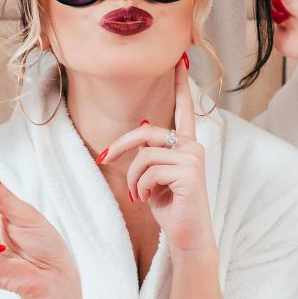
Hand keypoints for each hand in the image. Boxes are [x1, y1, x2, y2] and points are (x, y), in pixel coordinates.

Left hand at [98, 55, 214, 253]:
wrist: (187, 238)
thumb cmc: (170, 208)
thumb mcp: (154, 177)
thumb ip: (150, 154)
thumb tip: (139, 134)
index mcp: (186, 145)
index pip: (184, 110)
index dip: (181, 85)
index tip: (180, 60)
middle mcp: (194, 147)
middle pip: (146, 132)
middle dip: (120, 146)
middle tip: (103, 160)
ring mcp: (194, 159)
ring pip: (144, 155)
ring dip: (132, 178)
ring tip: (137, 194)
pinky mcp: (189, 174)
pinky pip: (149, 171)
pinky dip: (140, 188)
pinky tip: (147, 200)